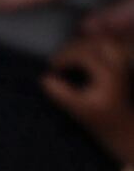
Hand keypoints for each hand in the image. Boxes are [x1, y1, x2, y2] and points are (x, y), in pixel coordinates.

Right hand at [51, 8, 133, 163]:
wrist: (124, 128)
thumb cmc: (101, 121)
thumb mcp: (78, 110)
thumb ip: (61, 94)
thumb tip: (45, 79)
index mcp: (109, 74)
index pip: (84, 54)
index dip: (64, 57)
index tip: (51, 67)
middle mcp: (118, 65)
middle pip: (95, 42)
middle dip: (73, 47)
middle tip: (57, 59)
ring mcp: (120, 65)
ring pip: (103, 42)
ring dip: (83, 44)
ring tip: (66, 55)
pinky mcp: (119, 66)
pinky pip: (107, 47)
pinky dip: (92, 47)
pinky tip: (80, 55)